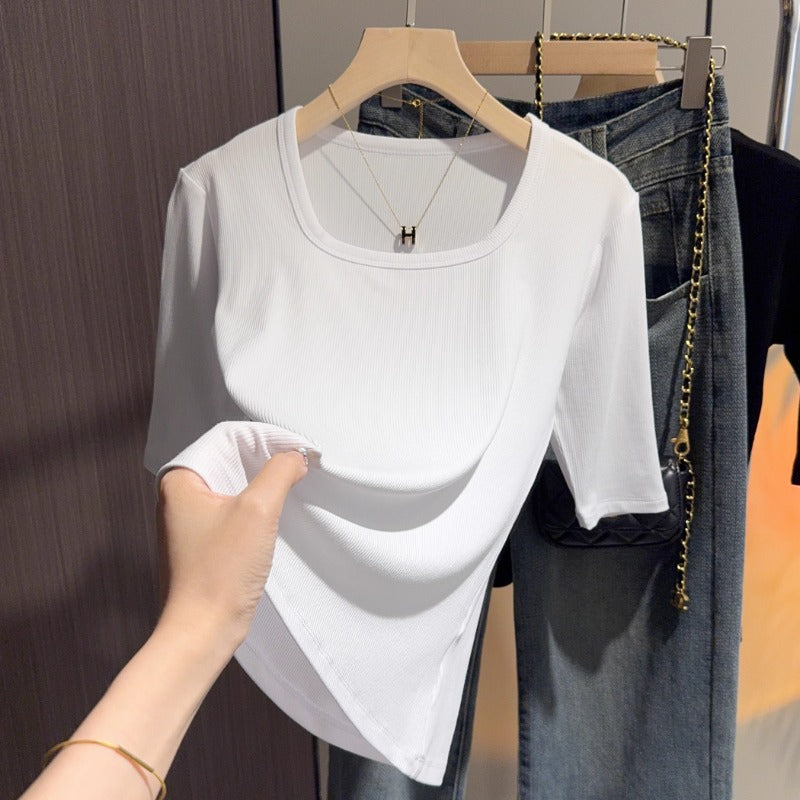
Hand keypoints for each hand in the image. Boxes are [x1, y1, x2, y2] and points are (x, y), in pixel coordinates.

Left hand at [156, 449, 307, 644]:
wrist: (203, 632)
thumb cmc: (218, 576)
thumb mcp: (258, 510)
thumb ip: (279, 472)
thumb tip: (295, 456)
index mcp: (180, 480)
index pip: (228, 437)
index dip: (266, 438)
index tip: (298, 449)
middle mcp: (179, 496)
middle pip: (230, 457)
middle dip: (267, 457)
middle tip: (300, 462)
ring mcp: (190, 521)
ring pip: (233, 483)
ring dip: (264, 481)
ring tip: (293, 482)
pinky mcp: (204, 542)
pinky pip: (233, 508)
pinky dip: (257, 504)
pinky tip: (276, 512)